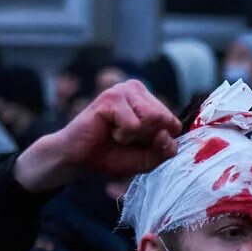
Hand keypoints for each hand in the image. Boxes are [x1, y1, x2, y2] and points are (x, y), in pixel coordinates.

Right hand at [15, 79, 181, 192]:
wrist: (77, 160)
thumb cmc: (111, 156)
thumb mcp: (146, 160)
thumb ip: (164, 150)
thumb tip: (167, 134)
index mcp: (149, 101)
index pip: (174, 123)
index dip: (159, 142)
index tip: (138, 144)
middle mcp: (138, 90)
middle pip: (165, 119)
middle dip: (146, 138)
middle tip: (124, 139)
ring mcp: (124, 90)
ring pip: (153, 119)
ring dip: (134, 136)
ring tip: (116, 133)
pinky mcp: (111, 97)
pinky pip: (134, 125)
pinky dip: (122, 136)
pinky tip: (107, 130)